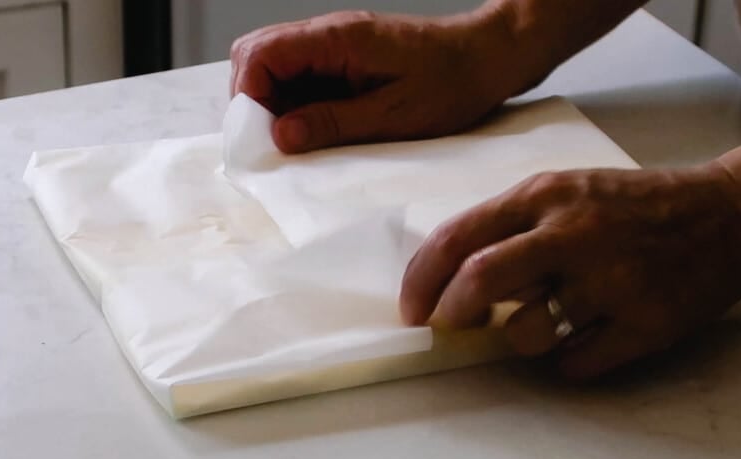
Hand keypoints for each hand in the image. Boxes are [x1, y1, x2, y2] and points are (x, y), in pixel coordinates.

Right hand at [230, 9, 534, 152]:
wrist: (491, 57)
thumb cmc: (453, 83)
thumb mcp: (395, 115)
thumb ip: (334, 124)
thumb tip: (281, 136)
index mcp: (336, 38)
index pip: (259, 54)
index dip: (248, 97)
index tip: (262, 139)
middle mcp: (329, 33)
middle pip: (257, 55)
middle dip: (254, 101)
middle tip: (275, 143)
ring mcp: (335, 45)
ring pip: (277, 67)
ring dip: (277, 105)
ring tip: (300, 142)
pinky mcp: (346, 59)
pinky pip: (304, 77)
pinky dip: (300, 104)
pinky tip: (320, 131)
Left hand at [400, 165, 740, 378]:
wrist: (726, 216)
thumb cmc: (633, 206)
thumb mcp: (568, 190)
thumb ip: (512, 225)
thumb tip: (450, 279)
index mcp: (548, 195)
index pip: (459, 236)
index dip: (421, 279)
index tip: (412, 310)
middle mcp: (575, 233)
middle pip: (481, 279)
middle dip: (452, 312)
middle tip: (451, 327)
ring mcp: (611, 280)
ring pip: (526, 332)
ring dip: (518, 338)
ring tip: (542, 323)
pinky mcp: (644, 323)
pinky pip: (575, 364)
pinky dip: (566, 362)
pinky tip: (584, 339)